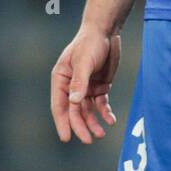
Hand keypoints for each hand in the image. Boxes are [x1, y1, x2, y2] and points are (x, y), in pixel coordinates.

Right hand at [51, 26, 121, 142]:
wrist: (107, 31)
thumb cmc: (90, 43)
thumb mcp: (83, 62)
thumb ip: (79, 82)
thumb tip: (73, 102)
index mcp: (61, 79)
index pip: (59, 105)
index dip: (63, 122)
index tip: (66, 138)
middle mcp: (71, 85)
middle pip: (74, 111)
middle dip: (81, 126)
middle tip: (89, 140)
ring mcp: (86, 86)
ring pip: (88, 110)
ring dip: (93, 122)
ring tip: (101, 134)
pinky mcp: (99, 86)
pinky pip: (100, 104)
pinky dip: (105, 113)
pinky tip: (110, 120)